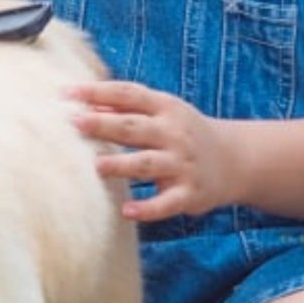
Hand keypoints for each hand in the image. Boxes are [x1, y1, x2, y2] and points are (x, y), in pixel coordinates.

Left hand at [68, 80, 238, 221]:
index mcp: (165, 107)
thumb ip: (125, 106)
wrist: (236, 161)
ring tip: (97, 166)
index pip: (129, 94)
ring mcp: (182, 164)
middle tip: (75, 123)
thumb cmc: (182, 132)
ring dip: (122, 164)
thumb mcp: (162, 112)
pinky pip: (166, 203)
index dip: (98, 92)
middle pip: (134, 127)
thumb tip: (83, 102)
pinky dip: (148, 209)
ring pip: (148, 163)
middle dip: (104, 124)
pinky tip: (127, 211)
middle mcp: (174, 134)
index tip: (67, 92)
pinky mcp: (189, 194)